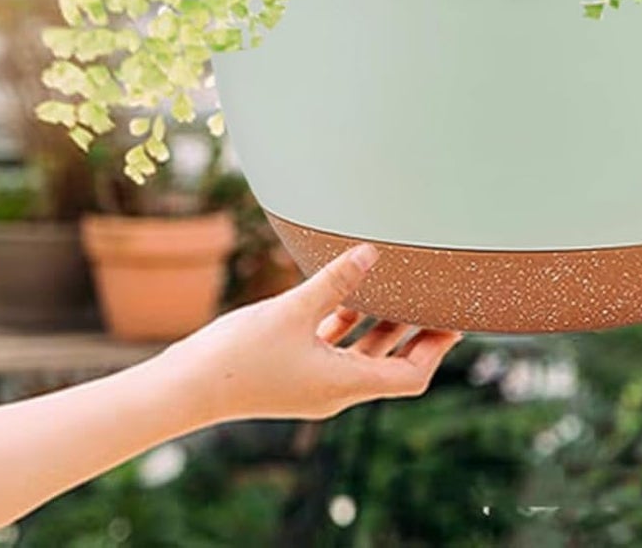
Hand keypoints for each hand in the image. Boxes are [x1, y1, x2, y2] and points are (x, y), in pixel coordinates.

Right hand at [162, 245, 461, 425]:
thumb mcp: (293, 310)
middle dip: (415, 331)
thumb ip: (335, 281)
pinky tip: (344, 291)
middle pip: (390, 363)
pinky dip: (346, 323)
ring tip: (401, 287)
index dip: (436, 348)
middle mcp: (334, 390)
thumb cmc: (239, 355)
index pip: (409, 377)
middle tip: (439, 298)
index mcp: (343, 384)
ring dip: (380, 323)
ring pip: (359, 352)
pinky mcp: (292, 371)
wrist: (186, 387)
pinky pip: (332, 347)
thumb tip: (372, 252)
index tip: (456, 320)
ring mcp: (312, 383)